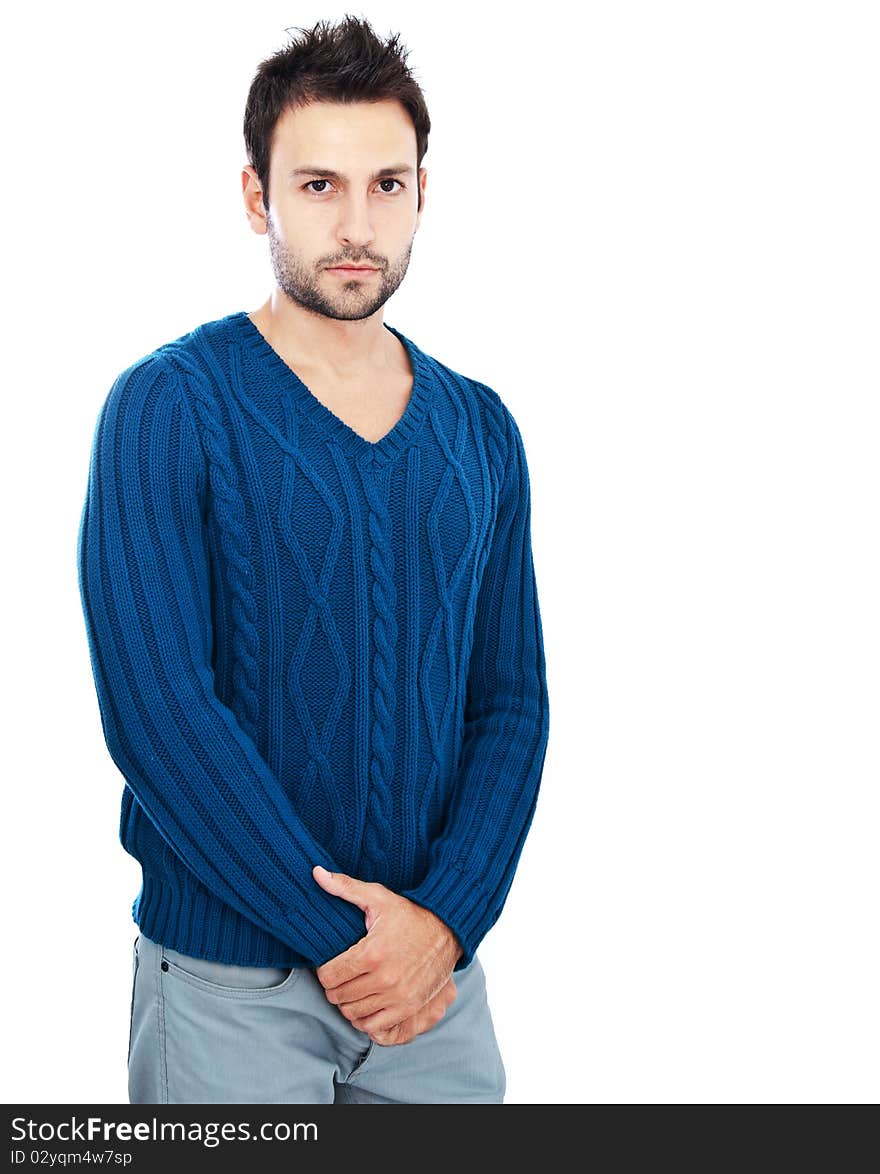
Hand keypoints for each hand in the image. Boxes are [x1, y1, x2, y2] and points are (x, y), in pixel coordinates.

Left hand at [312, 865, 462, 1040]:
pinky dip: (365, 1018)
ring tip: (353, 987)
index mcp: (372, 953)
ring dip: (348, 1002)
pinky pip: (374, 1026)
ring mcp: (398, 997)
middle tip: (341, 974)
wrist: (448, 929)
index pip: (329, 976)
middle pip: (338, 997)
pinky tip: (367, 1001)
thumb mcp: (378, 897)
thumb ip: (345, 887)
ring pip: (353, 1014)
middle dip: (334, 986)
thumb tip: (316, 872)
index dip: (324, 970)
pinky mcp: (409, 1007)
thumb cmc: (409, 912)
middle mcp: (385, 979)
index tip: (331, 963)